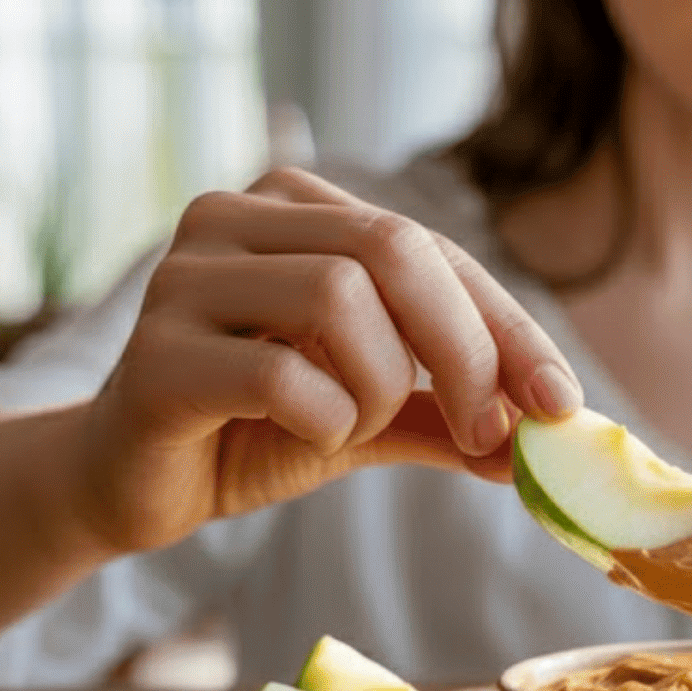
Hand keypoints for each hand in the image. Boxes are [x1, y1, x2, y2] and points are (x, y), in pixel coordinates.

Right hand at [69, 167, 582, 552]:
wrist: (130, 484)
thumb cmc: (254, 428)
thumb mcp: (374, 412)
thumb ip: (454, 414)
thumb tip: (558, 433)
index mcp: (295, 206)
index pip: (432, 248)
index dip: (508, 327)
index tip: (561, 403)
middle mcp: (233, 217)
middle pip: (393, 249)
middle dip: (466, 350)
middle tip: (489, 431)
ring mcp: (183, 278)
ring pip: (339, 297)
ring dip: (380, 386)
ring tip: (354, 427)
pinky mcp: (154, 355)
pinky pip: (280, 375)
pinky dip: (325, 419)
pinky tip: (308, 436)